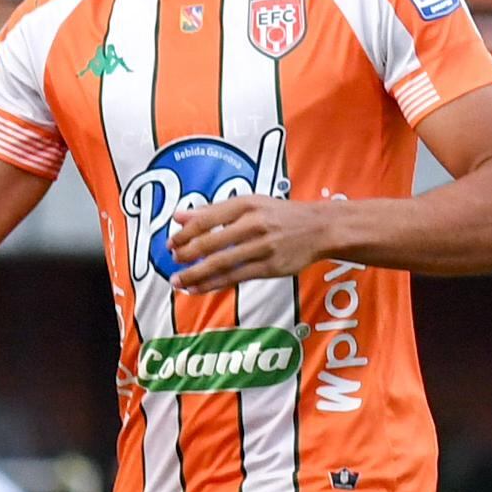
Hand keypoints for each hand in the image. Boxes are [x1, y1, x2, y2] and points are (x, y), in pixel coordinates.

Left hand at [166, 193, 339, 292]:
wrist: (322, 228)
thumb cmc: (281, 215)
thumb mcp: (250, 203)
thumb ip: (214, 210)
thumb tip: (179, 216)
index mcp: (246, 205)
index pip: (207, 219)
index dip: (184, 233)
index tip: (170, 243)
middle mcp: (254, 224)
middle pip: (211, 241)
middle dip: (186, 254)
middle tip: (172, 261)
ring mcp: (264, 247)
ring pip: (222, 263)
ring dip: (195, 274)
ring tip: (177, 281)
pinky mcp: (271, 267)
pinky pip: (237, 277)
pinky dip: (214, 284)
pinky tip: (198, 289)